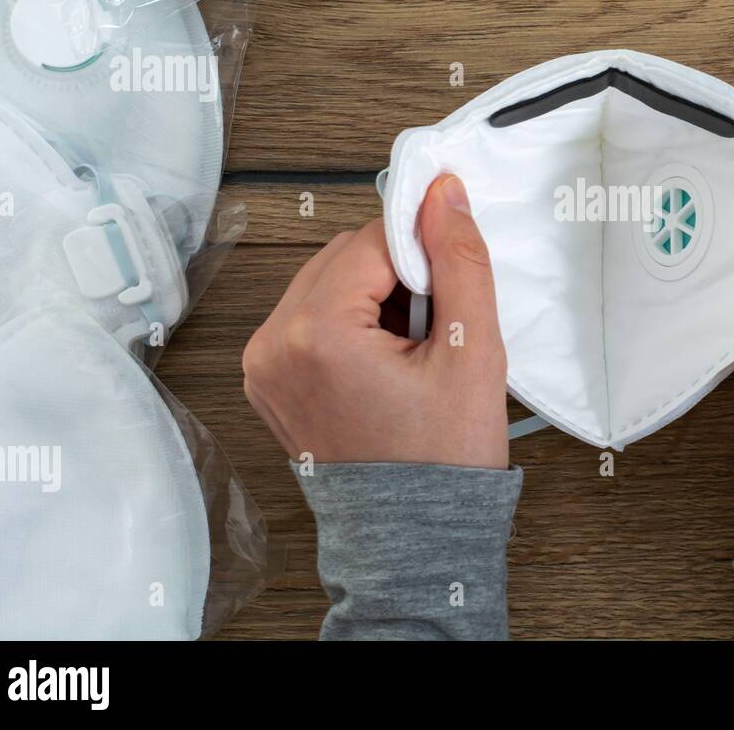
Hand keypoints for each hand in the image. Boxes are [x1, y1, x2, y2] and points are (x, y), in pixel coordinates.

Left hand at [242, 174, 508, 468]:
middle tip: (435, 324)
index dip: (423, 250)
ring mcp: (263, 364)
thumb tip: (442, 194)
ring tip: (411, 347)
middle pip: (344, 255)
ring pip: (328, 281)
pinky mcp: (269, 377)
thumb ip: (459, 261)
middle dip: (397, 274)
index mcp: (314, 334)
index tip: (453, 277)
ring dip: (374, 294)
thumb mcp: (470, 351)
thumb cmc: (440, 460)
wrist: (412, 539)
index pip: (373, 240)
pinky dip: (351, 321)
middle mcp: (273, 344)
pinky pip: (311, 316)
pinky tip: (387, 358)